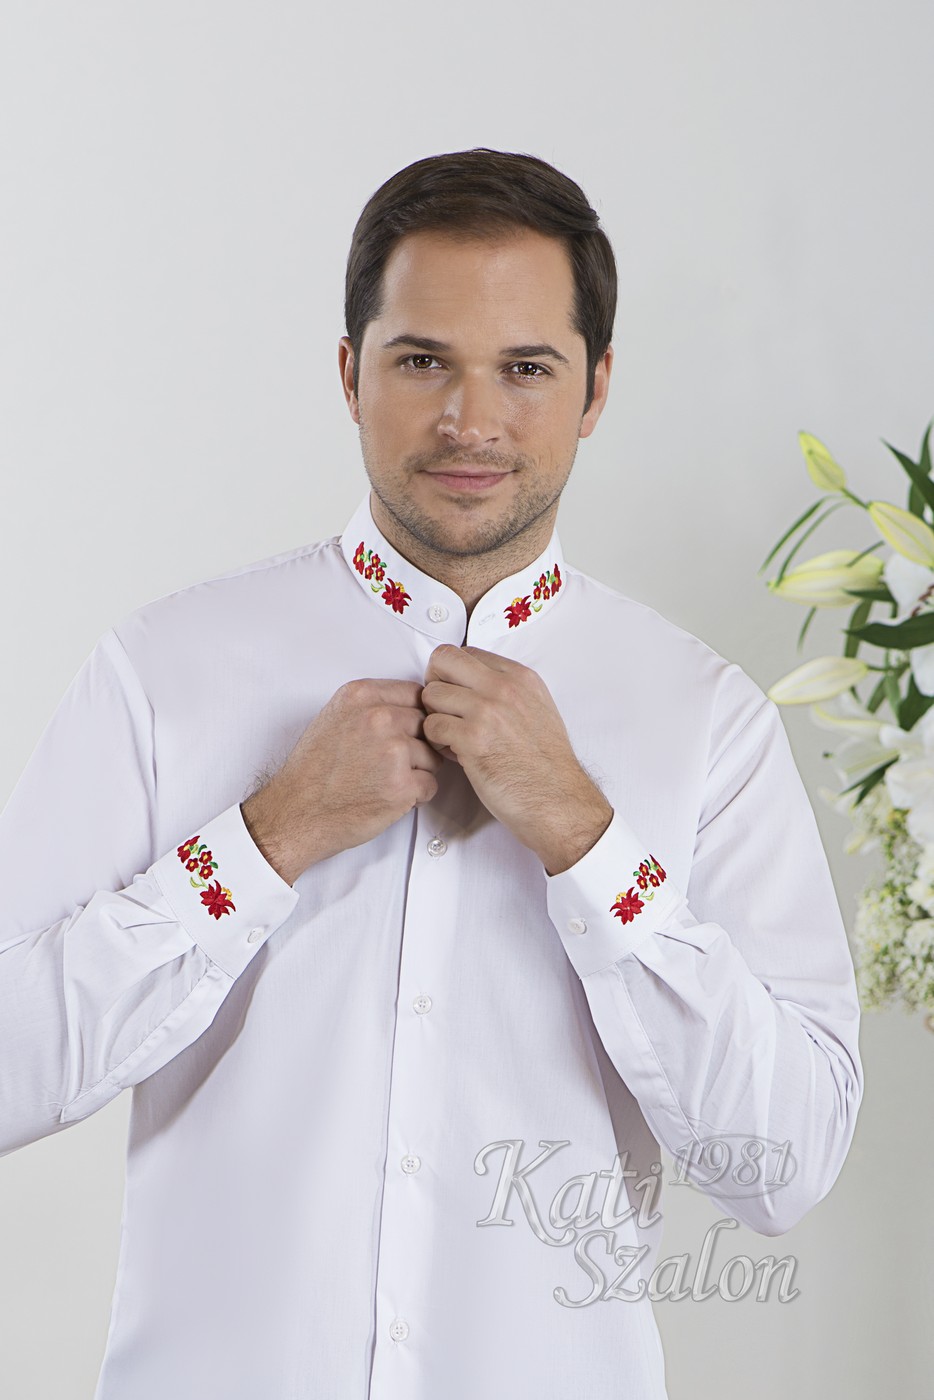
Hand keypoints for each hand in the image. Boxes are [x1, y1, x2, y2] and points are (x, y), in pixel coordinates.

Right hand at [241, 679, 443, 884]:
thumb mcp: (336, 716)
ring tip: (384, 781)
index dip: (415, 716)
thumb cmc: (314, 770)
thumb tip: (414, 705)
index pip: (416, 694)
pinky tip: (388, 797)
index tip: (403, 733)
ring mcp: (392, 751)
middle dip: (419, 745)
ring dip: (419, 772)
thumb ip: (372, 705)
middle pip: (429, 725)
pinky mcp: (401, 785)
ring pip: (434, 756)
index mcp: (361, 695)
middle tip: (391, 764)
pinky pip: (431, 785)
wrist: (296, 812)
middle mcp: (378, 717)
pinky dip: (416, 796)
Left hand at [420, 645, 612, 874]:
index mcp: (519, 676)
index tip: (456, 692)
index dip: (453, 673)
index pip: (466, 652)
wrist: (557, 799)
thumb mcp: (537, 707)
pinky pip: (432, 727)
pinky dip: (437, 741)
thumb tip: (472, 682)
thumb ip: (507, 688)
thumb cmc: (547, 763)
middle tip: (443, 708)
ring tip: (451, 735)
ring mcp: (487, 711)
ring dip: (434, 716)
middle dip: (435, 683)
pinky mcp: (472, 740)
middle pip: (443, 661)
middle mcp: (503, 687)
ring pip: (431, 694)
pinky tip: (455, 753)